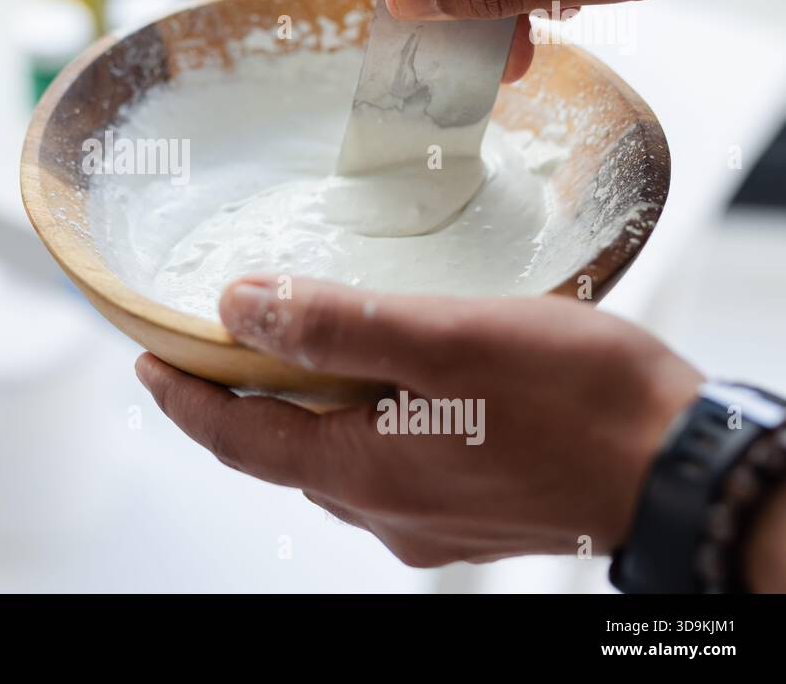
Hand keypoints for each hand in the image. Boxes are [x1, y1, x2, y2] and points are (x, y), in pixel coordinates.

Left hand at [136, 276, 702, 566]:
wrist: (683, 466)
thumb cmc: (578, 399)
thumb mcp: (447, 339)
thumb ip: (336, 324)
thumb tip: (238, 307)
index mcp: (365, 472)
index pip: (238, 440)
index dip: (184, 401)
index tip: (144, 363)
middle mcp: (386, 511)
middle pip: (281, 455)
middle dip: (235, 405)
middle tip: (205, 353)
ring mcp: (429, 520)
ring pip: (334, 462)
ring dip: (298, 415)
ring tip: (284, 360)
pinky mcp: (469, 512)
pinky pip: (385, 467)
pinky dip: (358, 425)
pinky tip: (380, 391)